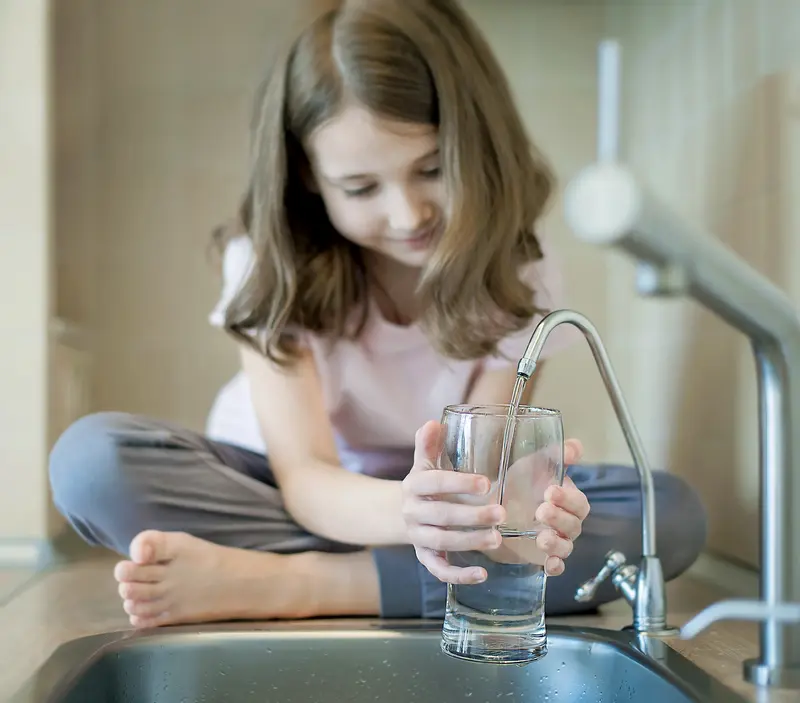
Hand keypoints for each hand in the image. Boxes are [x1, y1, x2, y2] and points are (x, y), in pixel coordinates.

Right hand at [402, 421, 504, 583]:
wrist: (402, 512)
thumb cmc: (425, 484)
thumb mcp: (424, 463)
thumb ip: (429, 444)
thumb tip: (434, 422)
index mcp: (414, 485)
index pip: (434, 482)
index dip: (458, 483)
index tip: (486, 483)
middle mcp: (412, 512)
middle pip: (441, 516)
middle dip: (471, 516)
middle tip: (501, 514)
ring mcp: (417, 537)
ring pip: (442, 542)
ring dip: (470, 542)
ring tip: (498, 539)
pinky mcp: (424, 557)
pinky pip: (439, 571)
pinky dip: (459, 576)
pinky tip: (483, 574)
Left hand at [523, 439, 590, 575]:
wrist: (488, 505)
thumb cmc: (515, 483)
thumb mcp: (532, 465)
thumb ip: (554, 456)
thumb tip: (576, 446)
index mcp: (567, 501)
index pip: (579, 503)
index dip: (568, 499)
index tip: (550, 491)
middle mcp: (565, 522)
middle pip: (574, 525)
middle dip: (560, 519)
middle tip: (541, 510)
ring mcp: (554, 541)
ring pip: (566, 547)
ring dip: (557, 544)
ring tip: (541, 538)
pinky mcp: (541, 557)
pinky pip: (556, 566)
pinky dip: (555, 567)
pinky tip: (549, 565)